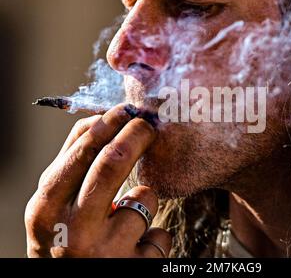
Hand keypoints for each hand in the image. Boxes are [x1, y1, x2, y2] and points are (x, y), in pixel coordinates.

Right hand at [25, 104, 170, 257]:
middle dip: (136, 134)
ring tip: (127, 221)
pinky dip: (154, 237)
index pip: (81, 149)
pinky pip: (160, 233)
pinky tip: (136, 250)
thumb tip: (99, 118)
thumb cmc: (64, 241)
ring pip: (145, 196)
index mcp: (46, 207)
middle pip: (113, 161)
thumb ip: (71, 168)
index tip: (127, 111)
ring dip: (144, 200)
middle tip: (149, 124)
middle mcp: (72, 230)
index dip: (109, 122)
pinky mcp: (135, 267)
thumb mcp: (54, 208)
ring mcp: (104, 252)